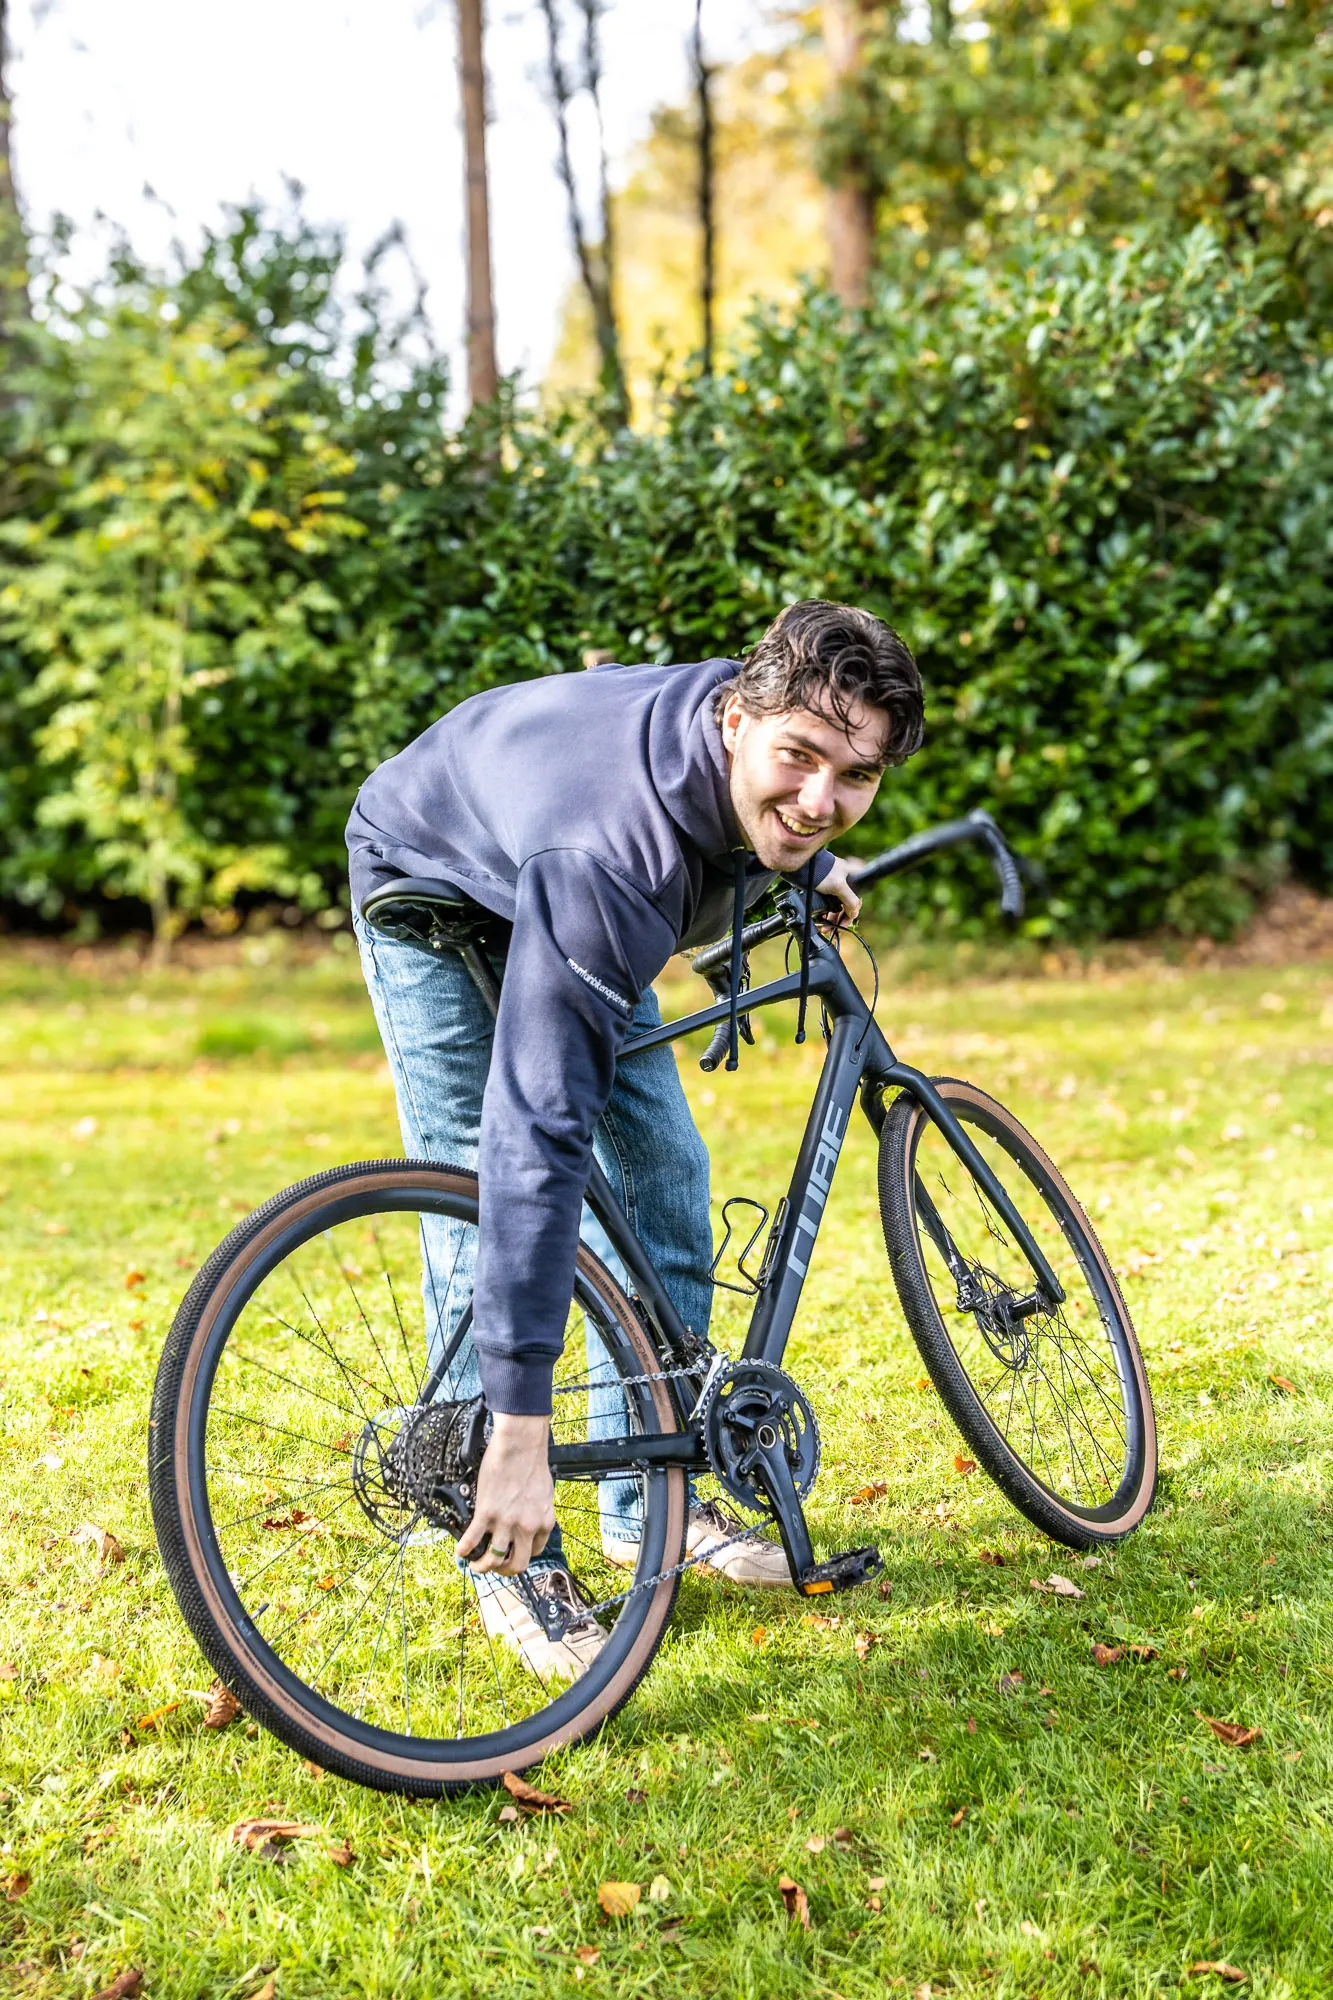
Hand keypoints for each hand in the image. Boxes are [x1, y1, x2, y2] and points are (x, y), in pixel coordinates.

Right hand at [455, 1413, 555, 1576]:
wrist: (520, 1445)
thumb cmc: (532, 1463)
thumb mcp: (544, 1493)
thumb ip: (537, 1511)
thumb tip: (527, 1520)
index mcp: (544, 1522)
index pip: (534, 1552)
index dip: (521, 1556)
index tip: (512, 1554)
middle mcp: (527, 1527)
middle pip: (516, 1565)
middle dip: (504, 1571)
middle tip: (495, 1568)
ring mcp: (506, 1522)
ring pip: (493, 1559)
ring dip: (482, 1566)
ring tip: (475, 1564)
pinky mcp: (487, 1512)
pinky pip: (472, 1539)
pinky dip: (464, 1549)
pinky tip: (460, 1551)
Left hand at [816, 854, 861, 926]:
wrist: (803, 868)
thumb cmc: (822, 872)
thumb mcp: (839, 886)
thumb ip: (850, 901)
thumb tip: (854, 913)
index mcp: (855, 878)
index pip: (857, 901)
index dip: (851, 914)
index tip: (843, 923)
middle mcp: (847, 882)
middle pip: (847, 905)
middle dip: (840, 918)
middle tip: (832, 928)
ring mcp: (837, 885)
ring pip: (838, 905)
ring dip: (833, 917)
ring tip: (825, 926)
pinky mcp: (827, 888)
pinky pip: (830, 903)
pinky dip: (827, 912)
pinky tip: (822, 918)